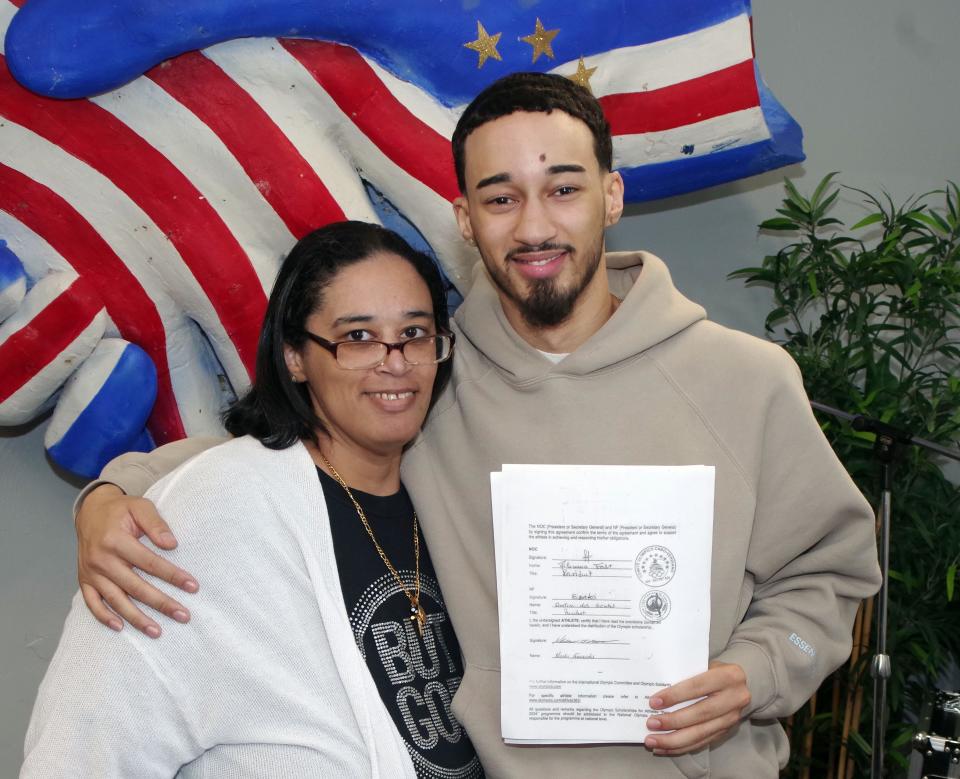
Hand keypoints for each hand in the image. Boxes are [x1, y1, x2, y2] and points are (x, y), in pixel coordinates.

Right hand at [77, 484, 198, 637]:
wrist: (90, 511)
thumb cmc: (120, 510)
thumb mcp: (140, 507)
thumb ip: (156, 524)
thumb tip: (172, 544)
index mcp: (115, 540)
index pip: (149, 562)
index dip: (172, 575)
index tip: (193, 586)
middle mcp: (101, 559)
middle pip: (135, 587)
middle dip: (161, 603)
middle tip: (183, 616)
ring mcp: (90, 572)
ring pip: (115, 600)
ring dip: (136, 618)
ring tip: (157, 631)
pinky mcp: (84, 580)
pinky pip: (92, 603)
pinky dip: (103, 617)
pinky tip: (120, 627)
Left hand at [644, 661, 750, 755]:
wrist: (741, 683)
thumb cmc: (713, 671)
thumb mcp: (704, 664)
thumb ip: (685, 674)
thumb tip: (654, 687)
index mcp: (728, 676)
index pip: (697, 686)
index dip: (675, 695)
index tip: (654, 702)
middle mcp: (734, 698)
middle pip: (700, 713)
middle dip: (672, 721)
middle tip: (651, 724)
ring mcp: (732, 718)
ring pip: (700, 733)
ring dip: (673, 740)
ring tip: (652, 741)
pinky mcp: (726, 732)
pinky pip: (701, 742)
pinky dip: (681, 747)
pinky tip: (664, 748)